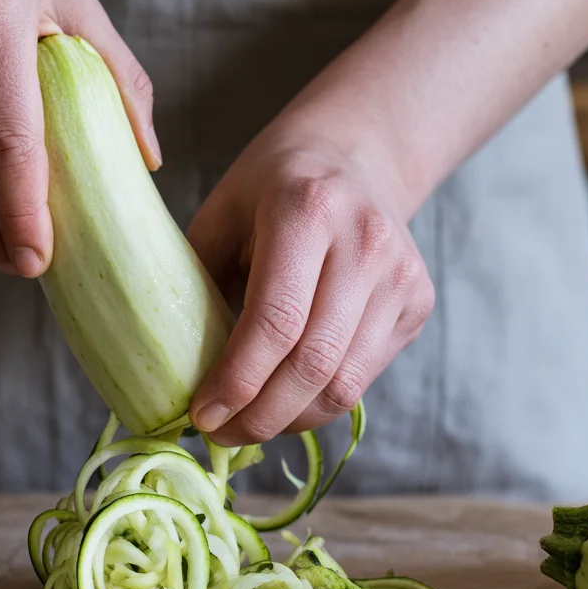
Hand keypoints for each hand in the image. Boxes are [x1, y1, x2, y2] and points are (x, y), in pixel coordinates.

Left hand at [186, 132, 433, 446]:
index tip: (201, 415)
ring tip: (247, 425)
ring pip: (345, 384)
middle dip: (260, 416)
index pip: (276, 320)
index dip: (237, 381)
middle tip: (219, 434)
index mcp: (306, 209)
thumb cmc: (270, 187)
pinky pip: (364, 376)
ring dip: (290, 420)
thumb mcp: (221, 214)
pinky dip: (319, 402)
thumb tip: (170, 373)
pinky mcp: (418, 303)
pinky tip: (285, 400)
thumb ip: (197, 284)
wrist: (356, 154)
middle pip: (314, 363)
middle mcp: (365, 242)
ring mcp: (400, 275)